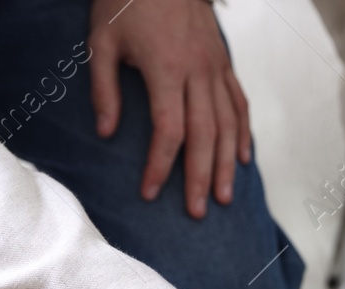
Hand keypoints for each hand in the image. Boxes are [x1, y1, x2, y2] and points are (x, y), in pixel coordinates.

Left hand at [88, 0, 250, 217]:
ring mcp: (215, 67)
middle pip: (205, 135)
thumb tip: (105, 132)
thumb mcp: (101, 40)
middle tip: (199, 212)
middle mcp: (197, 72)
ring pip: (228, 124)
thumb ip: (104, 88)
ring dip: (227, 164)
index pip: (169, 130)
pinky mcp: (223, 61)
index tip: (150, 192)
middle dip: (201, 177)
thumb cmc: (126, 1)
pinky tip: (242, 158)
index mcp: (165, 69)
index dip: (161, 166)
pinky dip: (243, 133)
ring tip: (225, 197)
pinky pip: (239, 103)